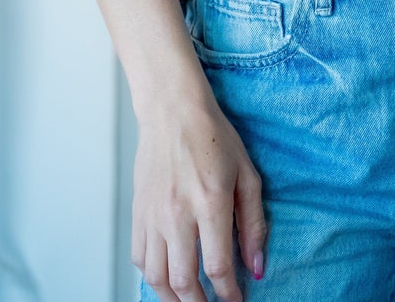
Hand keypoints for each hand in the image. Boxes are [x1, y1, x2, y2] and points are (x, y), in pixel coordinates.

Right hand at [131, 78, 267, 301]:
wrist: (173, 111)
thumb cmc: (213, 137)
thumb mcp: (247, 174)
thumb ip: (254, 223)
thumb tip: (257, 266)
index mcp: (210, 202)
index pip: (218, 266)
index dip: (229, 293)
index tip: (236, 301)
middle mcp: (177, 213)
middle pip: (183, 281)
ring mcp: (152, 215)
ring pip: (156, 277)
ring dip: (173, 298)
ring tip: (189, 300)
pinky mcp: (137, 213)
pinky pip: (139, 259)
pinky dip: (152, 276)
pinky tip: (167, 277)